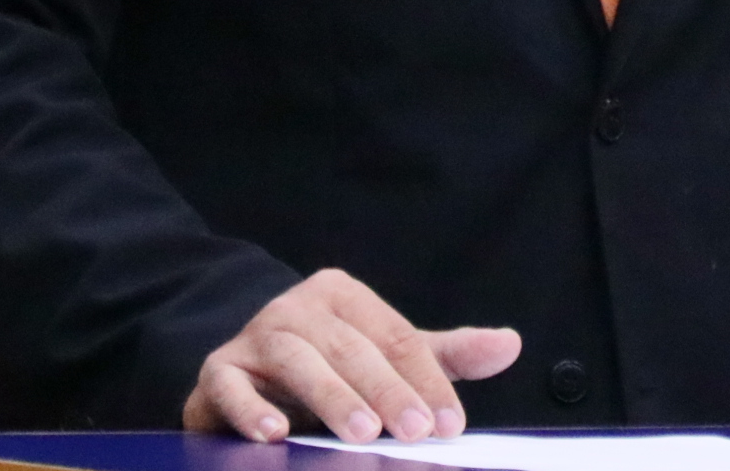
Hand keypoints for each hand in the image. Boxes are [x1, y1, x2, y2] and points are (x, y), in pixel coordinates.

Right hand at [183, 268, 521, 442]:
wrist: (245, 370)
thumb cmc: (330, 365)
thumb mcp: (387, 356)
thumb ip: (443, 356)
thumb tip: (510, 344)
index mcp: (344, 295)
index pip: (396, 337)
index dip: (426, 381)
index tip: (451, 423)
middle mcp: (298, 308)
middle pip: (352, 349)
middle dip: (388, 392)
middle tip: (415, 432)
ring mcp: (255, 337)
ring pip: (298, 362)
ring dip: (332, 398)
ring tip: (361, 434)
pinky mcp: (219, 370)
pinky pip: (231, 386)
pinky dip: (251, 408)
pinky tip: (274, 434)